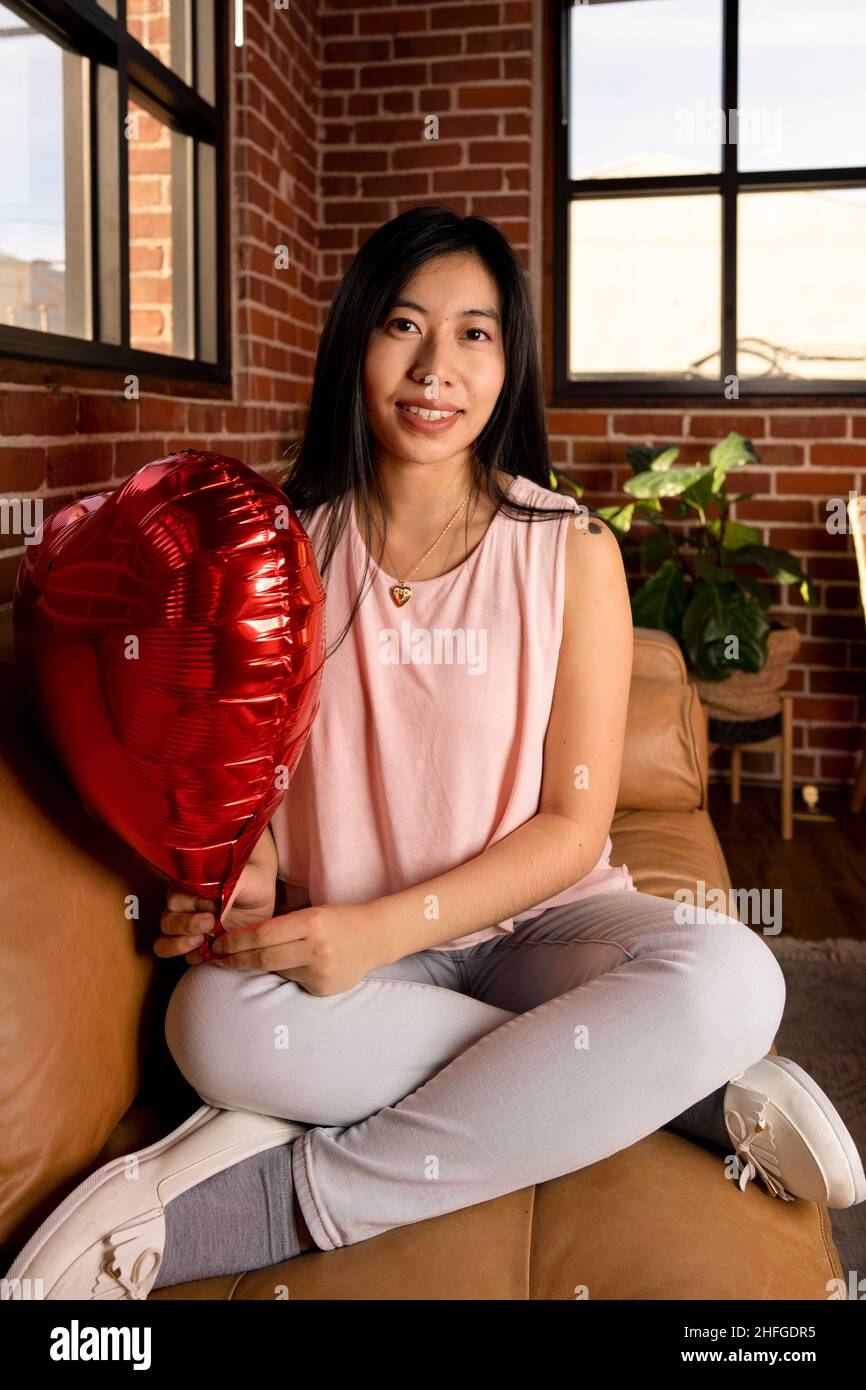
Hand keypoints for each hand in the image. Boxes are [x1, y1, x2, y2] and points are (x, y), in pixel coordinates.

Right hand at [154, 853, 277, 965]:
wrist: (261, 896)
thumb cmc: (249, 881)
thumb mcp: (242, 879)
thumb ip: (227, 888)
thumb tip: (215, 908)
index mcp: (186, 888)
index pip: (175, 901)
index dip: (194, 906)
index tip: (215, 906)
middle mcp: (182, 910)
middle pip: (167, 924)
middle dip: (187, 926)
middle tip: (210, 923)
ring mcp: (188, 931)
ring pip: (165, 944)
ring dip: (182, 945)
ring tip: (205, 940)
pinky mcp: (201, 946)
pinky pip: (187, 958)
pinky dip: (197, 957)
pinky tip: (213, 951)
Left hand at [207, 902, 382, 995]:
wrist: (375, 937)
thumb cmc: (338, 920)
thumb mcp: (311, 913)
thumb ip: (281, 926)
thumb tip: (240, 939)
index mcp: (311, 922)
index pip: (262, 934)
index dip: (235, 941)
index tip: (217, 944)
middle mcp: (316, 948)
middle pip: (262, 958)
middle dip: (234, 959)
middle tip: (216, 958)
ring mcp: (320, 972)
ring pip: (277, 970)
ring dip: (264, 964)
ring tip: (263, 956)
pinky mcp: (323, 988)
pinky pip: (294, 981)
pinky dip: (290, 972)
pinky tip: (302, 964)